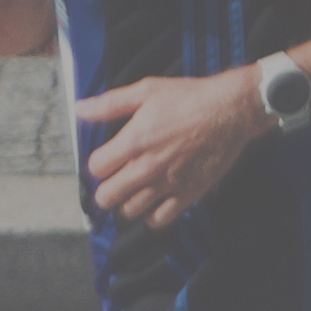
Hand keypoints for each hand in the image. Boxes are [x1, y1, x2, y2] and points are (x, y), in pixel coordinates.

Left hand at [75, 70, 261, 229]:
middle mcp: (147, 168)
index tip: (107, 158)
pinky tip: (155, 200)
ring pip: (130, 211)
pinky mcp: (188, 194)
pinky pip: (159, 219)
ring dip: (128, 201)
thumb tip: (80, 109)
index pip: (96, 168)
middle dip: (107, 187)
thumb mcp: (146, 91)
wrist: (230, 111)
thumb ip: (110, 104)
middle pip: (107, 197)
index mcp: (133, 142)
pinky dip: (152, 214)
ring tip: (136, 189)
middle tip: (116, 178)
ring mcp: (167, 184)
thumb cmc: (189, 98)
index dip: (99, 163)